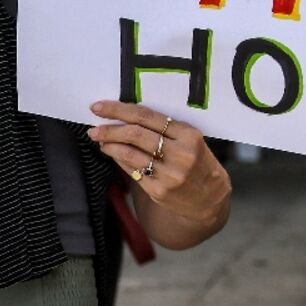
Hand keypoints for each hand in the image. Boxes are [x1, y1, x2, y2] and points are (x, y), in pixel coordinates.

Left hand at [88, 101, 229, 225]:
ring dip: (110, 145)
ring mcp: (169, 173)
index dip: (120, 110)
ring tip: (100, 141)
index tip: (100, 107)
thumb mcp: (191, 142)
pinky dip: (119, 160)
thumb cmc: (199, 164)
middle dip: (110, 130)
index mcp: (189, 135)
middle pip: (135, 134)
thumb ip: (166, 131)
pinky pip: (132, 171)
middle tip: (94, 128)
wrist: (211, 198)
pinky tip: (113, 154)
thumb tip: (127, 118)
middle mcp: (180, 153)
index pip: (148, 117)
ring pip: (130, 154)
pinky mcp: (159, 190)